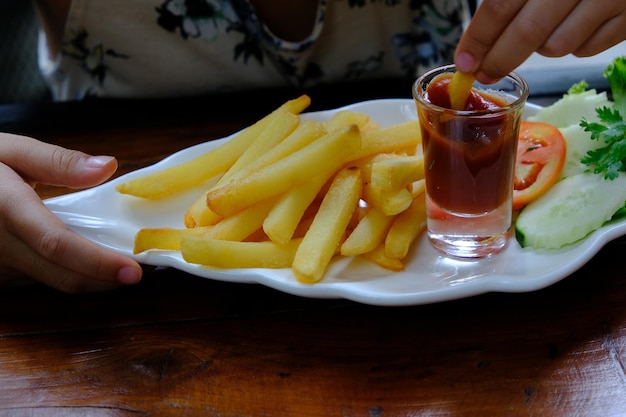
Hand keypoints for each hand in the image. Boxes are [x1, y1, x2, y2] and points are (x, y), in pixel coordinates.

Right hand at [0, 133, 142, 291]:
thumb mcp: (9, 149)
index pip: (56, 244)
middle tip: (140, 271)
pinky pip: (37, 280)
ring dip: (90, 280)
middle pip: (60, 274)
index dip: (97, 262)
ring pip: (51, 282)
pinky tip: (90, 263)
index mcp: (5, 208)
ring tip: (121, 266)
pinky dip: (69, 274)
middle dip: (105, 280)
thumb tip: (108, 167)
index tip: (134, 271)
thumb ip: (57, 161)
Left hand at [455, 0, 625, 82]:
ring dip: (539, 48)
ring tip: (540, 31)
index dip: (479, 38)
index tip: (465, 60)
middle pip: (527, 33)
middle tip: (484, 73)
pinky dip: (573, 46)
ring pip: (556, 47)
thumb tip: (476, 38)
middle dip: (499, 59)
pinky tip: (572, 27)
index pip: (500, 5)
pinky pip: (587, 49)